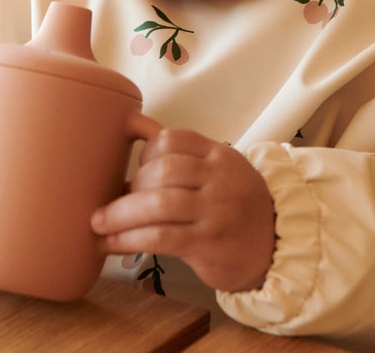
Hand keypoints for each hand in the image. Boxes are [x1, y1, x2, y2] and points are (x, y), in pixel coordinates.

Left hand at [91, 128, 274, 292]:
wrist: (275, 247)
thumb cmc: (236, 204)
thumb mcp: (219, 169)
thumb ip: (183, 152)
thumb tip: (134, 127)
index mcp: (219, 155)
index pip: (173, 139)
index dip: (146, 152)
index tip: (137, 169)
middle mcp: (220, 178)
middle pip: (163, 170)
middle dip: (132, 186)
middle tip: (115, 202)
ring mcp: (216, 211)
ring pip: (159, 204)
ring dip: (121, 214)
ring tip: (99, 223)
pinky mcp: (208, 244)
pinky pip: (161, 237)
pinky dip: (129, 239)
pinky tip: (110, 243)